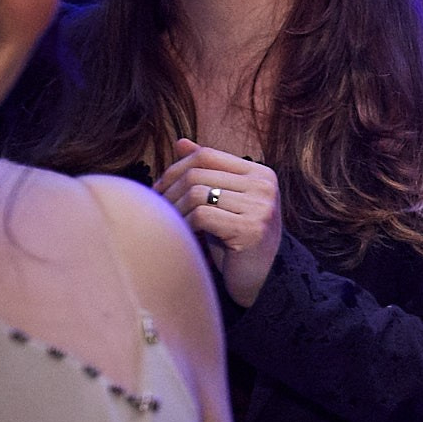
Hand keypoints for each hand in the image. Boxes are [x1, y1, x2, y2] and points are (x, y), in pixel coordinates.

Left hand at [153, 139, 281, 307]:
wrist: (261, 278)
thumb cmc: (235, 238)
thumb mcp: (222, 200)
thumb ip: (207, 172)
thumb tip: (180, 143)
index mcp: (261, 174)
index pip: (207, 155)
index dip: (176, 168)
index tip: (160, 189)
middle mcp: (265, 187)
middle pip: (198, 173)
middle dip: (169, 191)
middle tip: (157, 209)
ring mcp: (261, 207)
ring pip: (196, 193)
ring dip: (174, 209)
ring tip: (170, 223)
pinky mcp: (251, 229)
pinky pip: (202, 216)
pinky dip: (185, 224)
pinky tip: (184, 235)